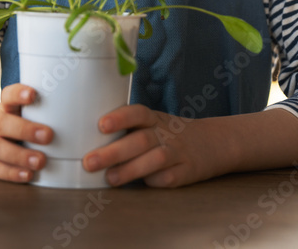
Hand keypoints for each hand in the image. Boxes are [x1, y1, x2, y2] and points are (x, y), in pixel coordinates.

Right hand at [0, 83, 53, 182]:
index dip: (18, 93)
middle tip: (48, 135)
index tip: (33, 93)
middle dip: (26, 130)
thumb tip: (72, 113)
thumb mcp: (8, 111)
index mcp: (2, 108)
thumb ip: (32, 111)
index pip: (7, 96)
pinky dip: (11, 173)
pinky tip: (27, 175)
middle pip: (3, 123)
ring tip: (41, 161)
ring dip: (20, 156)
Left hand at [80, 104, 230, 187]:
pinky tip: (141, 184)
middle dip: (113, 152)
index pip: (137, 113)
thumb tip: (85, 141)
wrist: (212, 142)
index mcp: (153, 118)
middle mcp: (165, 133)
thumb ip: (127, 130)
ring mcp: (177, 152)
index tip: (101, 125)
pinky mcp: (186, 171)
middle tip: (89, 162)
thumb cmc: (168, 134)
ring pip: (155, 159)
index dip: (120, 117)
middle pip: (141, 140)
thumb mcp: (152, 124)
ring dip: (130, 169)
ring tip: (109, 178)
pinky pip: (169, 178)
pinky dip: (154, 181)